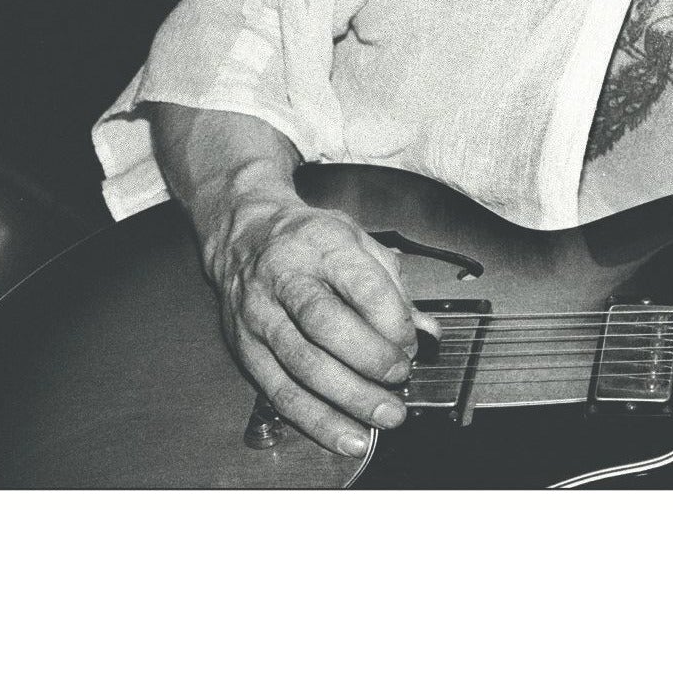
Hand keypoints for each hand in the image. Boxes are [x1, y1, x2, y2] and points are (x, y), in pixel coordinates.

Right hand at [203, 194, 431, 456]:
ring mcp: (261, 317)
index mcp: (322, 246)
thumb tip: (428, 334)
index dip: (393, 321)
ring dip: (349, 398)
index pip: (362, 286)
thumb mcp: (360, 242)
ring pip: (303, 366)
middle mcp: (285, 280)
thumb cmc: (310, 241)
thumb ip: (395, 288)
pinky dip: (317, 420)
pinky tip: (348, 435)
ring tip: (385, 415)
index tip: (413, 343)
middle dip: (371, 360)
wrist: (245, 238)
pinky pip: (281, 393)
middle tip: (402, 379)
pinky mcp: (246, 350)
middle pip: (327, 326)